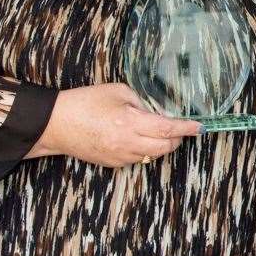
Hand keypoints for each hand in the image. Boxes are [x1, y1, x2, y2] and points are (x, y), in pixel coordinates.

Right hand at [26, 83, 200, 167]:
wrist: (55, 124)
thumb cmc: (85, 102)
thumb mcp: (119, 92)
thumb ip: (142, 102)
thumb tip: (160, 112)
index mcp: (129, 123)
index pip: (167, 129)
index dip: (187, 129)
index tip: (200, 127)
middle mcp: (126, 143)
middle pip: (164, 148)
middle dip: (177, 139)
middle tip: (180, 128)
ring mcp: (118, 156)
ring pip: (152, 157)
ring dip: (160, 146)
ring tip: (157, 132)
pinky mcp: (111, 164)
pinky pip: (137, 160)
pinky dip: (144, 151)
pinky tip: (138, 139)